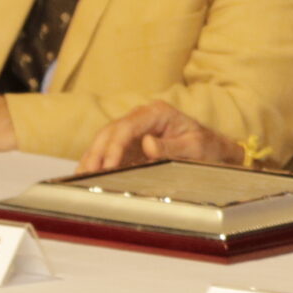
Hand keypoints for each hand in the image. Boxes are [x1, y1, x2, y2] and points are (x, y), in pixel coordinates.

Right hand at [79, 100, 238, 171]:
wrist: (212, 149)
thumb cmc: (207, 147)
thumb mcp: (196, 148)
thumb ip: (172, 147)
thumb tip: (147, 144)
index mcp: (158, 113)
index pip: (128, 126)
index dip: (115, 146)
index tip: (109, 166)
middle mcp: (142, 118)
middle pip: (111, 132)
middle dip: (97, 153)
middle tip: (87, 176)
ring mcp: (134, 130)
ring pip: (104, 141)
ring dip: (92, 159)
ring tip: (80, 179)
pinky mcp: (129, 144)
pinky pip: (108, 151)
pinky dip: (96, 163)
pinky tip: (85, 177)